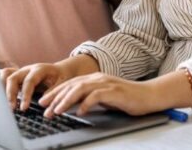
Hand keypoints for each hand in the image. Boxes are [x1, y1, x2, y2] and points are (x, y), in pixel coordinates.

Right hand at [2, 55, 98, 110]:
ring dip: (2, 89)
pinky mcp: (17, 77)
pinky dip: (0, 86)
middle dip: (10, 94)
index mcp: (40, 69)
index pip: (29, 81)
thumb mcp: (63, 83)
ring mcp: (21, 72)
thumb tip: (42, 103)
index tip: (24, 108)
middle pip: (13, 78)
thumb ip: (53, 92)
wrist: (61, 71)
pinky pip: (4, 78)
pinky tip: (0, 99)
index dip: (25, 95)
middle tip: (12, 109)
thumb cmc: (62, 77)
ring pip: (5, 75)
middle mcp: (28, 69)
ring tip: (3, 104)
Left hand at [38, 73, 162, 117]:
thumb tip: (73, 106)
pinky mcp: (114, 91)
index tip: (43, 102)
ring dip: (66, 100)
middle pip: (72, 85)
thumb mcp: (104, 98)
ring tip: (57, 110)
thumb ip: (90, 98)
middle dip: (56, 97)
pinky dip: (86, 104)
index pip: (70, 84)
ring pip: (81, 89)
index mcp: (95, 79)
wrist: (148, 95)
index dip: (55, 92)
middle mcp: (98, 78)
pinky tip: (80, 112)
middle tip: (44, 108)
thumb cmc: (127, 98)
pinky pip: (96, 96)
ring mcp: (106, 83)